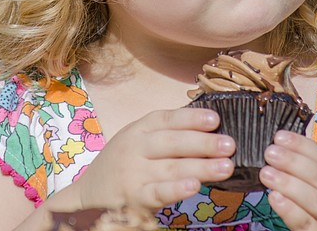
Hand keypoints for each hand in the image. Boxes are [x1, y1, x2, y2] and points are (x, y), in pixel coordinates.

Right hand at [49, 108, 234, 212]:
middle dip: (203, 143)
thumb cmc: (122, 163)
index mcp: (138, 129)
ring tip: (226, 166)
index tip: (216, 119)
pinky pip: (157, 193)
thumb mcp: (138, 139)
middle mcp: (135, 148)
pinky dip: (175, 189)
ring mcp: (133, 174)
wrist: (86, 196)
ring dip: (201, 167)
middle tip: (230, 144)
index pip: (167, 119)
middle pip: (172, 142)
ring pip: (170, 168)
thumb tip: (211, 126)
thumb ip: (167, 133)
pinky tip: (194, 186)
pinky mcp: (133, 199)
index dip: (191, 118)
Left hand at [260, 130, 316, 230]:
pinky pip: (306, 224)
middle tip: (270, 152)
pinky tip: (275, 198)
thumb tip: (287, 148)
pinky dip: (290, 210)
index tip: (280, 136)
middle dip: (293, 162)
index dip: (302, 146)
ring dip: (288, 184)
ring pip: (313, 200)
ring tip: (266, 172)